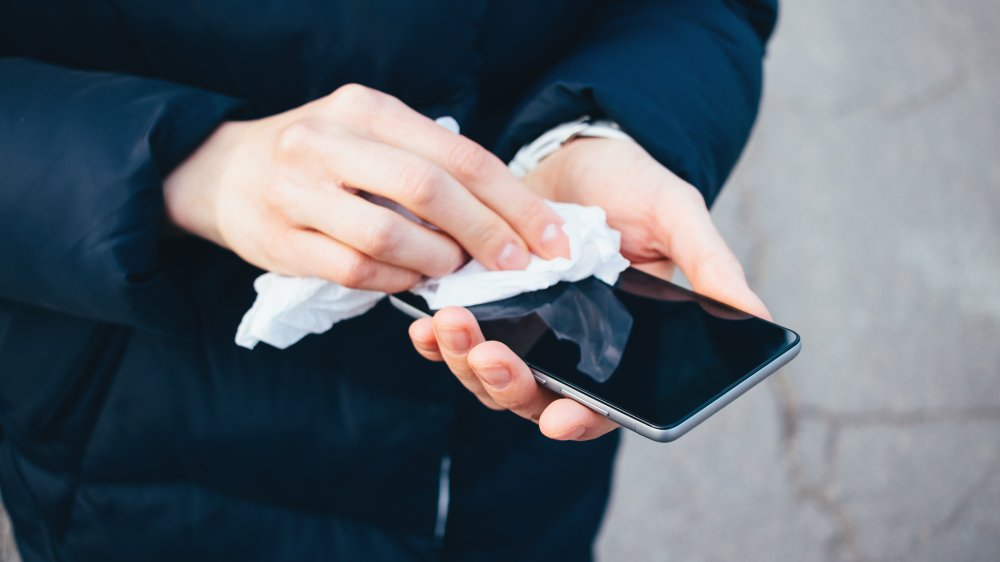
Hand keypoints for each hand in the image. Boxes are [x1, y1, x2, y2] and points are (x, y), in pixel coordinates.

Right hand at [164, 84, 569, 291]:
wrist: (223, 171)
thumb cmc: (320, 156)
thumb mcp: (371, 133)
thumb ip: (430, 162)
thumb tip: (509, 216)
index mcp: (368, 108)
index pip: (460, 154)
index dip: (515, 201)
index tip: (552, 239)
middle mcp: (330, 140)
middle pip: (429, 189)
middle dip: (487, 233)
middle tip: (517, 265)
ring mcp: (299, 190)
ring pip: (390, 235)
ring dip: (437, 259)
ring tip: (452, 266)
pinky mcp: (280, 239)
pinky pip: (356, 270)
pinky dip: (396, 280)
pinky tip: (410, 277)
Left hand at [409, 137, 768, 440]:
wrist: (575, 150)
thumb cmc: (632, 187)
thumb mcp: (675, 217)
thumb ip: (709, 265)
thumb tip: (761, 316)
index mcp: (617, 344)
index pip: (601, 404)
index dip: (582, 420)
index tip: (561, 418)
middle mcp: (566, 347)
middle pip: (532, 397)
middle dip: (506, 385)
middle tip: (490, 356)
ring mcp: (520, 328)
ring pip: (487, 375)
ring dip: (465, 362)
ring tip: (450, 327)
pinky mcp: (481, 304)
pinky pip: (452, 340)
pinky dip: (436, 340)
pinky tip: (425, 324)